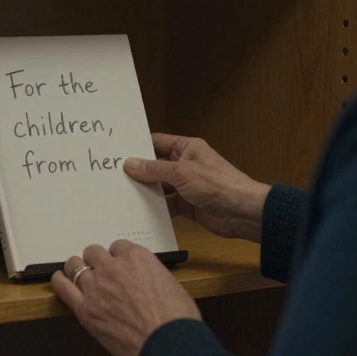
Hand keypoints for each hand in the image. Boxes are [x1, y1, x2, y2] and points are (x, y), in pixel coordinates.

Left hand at [51, 241, 201, 355]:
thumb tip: (145, 283)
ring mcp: (96, 287)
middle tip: (99, 270)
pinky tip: (59, 279)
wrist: (169, 344)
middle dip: (96, 260)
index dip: (118, 257)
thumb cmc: (177, 319)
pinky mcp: (85, 309)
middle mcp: (113, 267)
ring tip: (77, 273)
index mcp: (136, 258)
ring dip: (77, 268)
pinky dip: (60, 281)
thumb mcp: (170, 285)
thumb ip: (151, 277)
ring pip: (76, 265)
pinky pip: (64, 287)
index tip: (118, 265)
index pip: (118, 247)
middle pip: (94, 252)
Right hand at [124, 133, 270, 241]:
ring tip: (122, 195)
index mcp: (187, 148)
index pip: (157, 143)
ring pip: (160, 187)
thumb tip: (131, 163)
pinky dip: (156, 209)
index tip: (118, 152)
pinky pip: (167, 205)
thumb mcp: (181, 173)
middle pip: (156, 166)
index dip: (139, 147)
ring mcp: (186, 186)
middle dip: (138, 172)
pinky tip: (141, 212)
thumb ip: (154, 169)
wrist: (242, 212)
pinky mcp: (188, 205)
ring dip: (146, 191)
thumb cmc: (219, 184)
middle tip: (114, 176)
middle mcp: (185, 165)